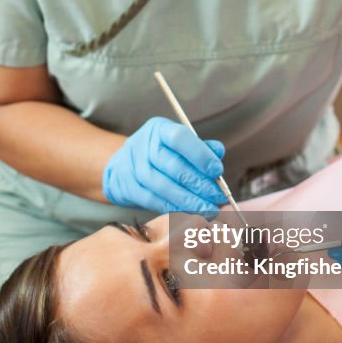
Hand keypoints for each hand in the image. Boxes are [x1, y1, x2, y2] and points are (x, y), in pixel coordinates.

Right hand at [103, 117, 226, 213]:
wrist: (123, 166)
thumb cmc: (160, 155)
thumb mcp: (178, 145)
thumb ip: (201, 148)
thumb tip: (218, 151)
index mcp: (160, 129)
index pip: (180, 138)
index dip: (200, 155)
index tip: (217, 171)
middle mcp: (144, 144)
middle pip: (173, 166)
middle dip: (199, 184)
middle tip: (218, 197)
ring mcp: (133, 166)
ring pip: (163, 186)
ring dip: (189, 200)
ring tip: (208, 209)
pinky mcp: (128, 187)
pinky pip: (153, 200)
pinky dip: (173, 208)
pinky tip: (189, 213)